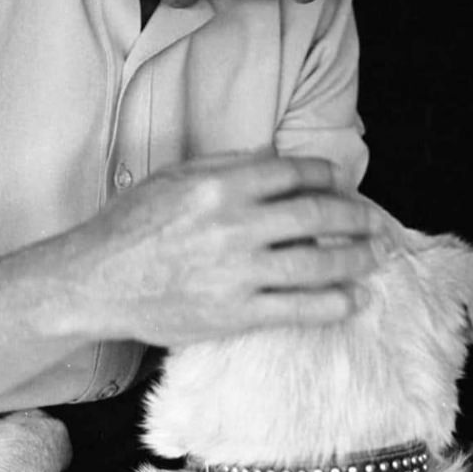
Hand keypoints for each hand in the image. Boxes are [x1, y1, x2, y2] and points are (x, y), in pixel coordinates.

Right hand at [65, 153, 385, 346]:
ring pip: (315, 263)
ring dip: (355, 258)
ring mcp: (237, 273)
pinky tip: (353, 299)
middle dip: (355, 216)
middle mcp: (235, 226)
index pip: (292, 173)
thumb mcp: (175, 176)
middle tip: (377, 221)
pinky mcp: (234, 314)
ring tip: (377, 255)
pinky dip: (333, 303)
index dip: (325, 175)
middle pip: (315, 216)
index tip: (338, 181)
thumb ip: (227, 164)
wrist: (96, 280)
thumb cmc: (132, 223)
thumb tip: (275, 157)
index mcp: (221, 186)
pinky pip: (296, 309)